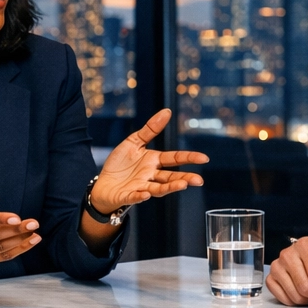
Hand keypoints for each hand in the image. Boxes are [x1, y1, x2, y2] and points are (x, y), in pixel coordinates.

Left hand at [88, 109, 207, 214]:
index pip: (174, 158)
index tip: (204, 158)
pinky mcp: (128, 195)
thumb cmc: (120, 164)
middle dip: (185, 178)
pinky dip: (141, 196)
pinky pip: (135, 196)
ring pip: (158, 188)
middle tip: (199, 180)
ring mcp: (141, 186)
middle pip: (171, 177)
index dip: (189, 158)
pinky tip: (146, 194)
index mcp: (154, 161)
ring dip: (170, 187)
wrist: (103, 184)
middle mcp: (151, 175)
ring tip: (182, 185)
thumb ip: (150, 129)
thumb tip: (167, 111)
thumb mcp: (134, 142)